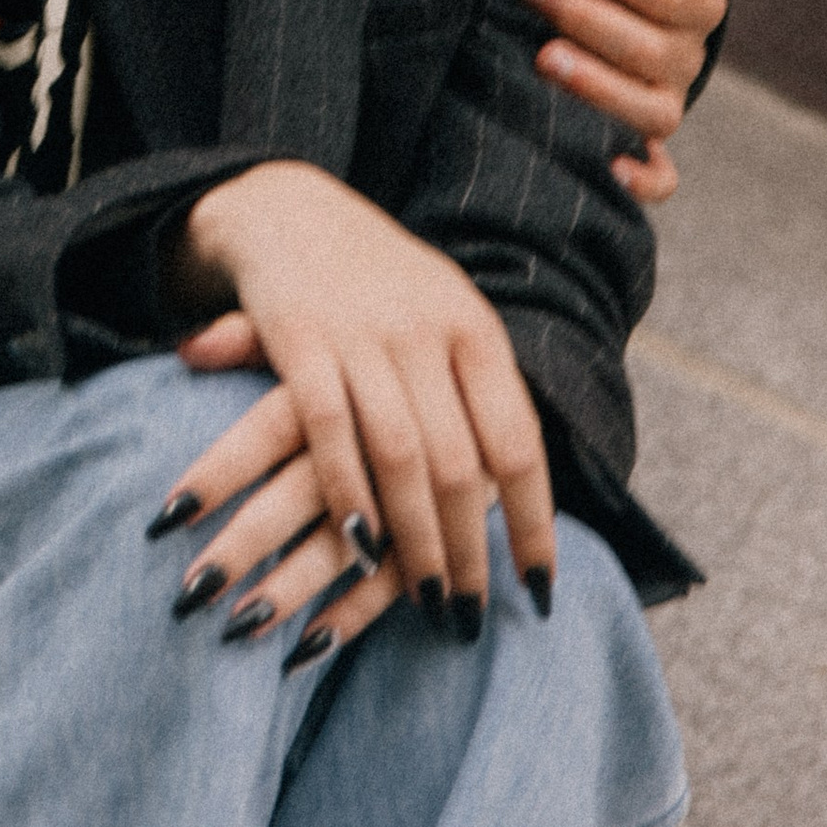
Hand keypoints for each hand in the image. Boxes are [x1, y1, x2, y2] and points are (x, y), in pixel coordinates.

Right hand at [152, 160, 551, 665]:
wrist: (287, 208)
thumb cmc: (378, 282)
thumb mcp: (443, 316)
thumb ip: (477, 390)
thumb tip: (518, 490)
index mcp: (473, 327)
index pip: (519, 441)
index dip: (533, 520)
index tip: (540, 589)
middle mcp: (427, 330)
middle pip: (463, 463)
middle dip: (470, 551)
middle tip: (468, 618)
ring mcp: (364, 334)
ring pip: (404, 457)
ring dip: (416, 540)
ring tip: (425, 601)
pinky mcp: (300, 339)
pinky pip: (330, 433)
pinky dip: (349, 494)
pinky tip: (357, 548)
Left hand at [518, 0, 726, 204]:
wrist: (644, 33)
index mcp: (698, 0)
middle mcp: (686, 59)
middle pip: (651, 49)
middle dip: (589, 16)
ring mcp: (666, 108)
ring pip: (650, 112)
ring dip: (598, 88)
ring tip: (541, 58)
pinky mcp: (648, 154)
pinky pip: (660, 181)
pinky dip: (641, 180)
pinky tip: (607, 167)